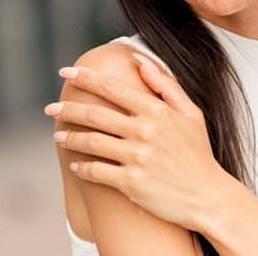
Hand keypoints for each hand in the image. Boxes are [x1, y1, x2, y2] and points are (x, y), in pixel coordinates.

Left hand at [44, 53, 227, 230]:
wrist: (208, 196)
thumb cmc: (198, 153)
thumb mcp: (190, 113)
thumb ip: (165, 85)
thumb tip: (139, 60)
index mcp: (157, 111)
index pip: (112, 88)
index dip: (86, 78)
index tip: (66, 72)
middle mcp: (145, 132)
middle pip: (95, 115)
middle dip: (68, 109)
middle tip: (50, 108)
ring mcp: (137, 158)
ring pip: (91, 143)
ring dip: (70, 138)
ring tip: (59, 135)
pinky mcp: (131, 183)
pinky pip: (96, 172)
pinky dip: (82, 168)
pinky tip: (76, 165)